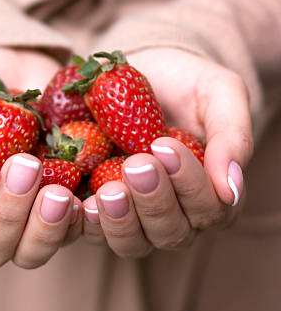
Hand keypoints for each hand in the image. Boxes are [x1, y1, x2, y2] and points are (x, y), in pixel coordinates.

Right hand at [0, 48, 82, 267]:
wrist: (2, 65)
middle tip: (25, 166)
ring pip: (32, 252)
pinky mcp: (63, 205)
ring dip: (45, 229)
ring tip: (59, 192)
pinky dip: (82, 221)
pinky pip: (75, 232)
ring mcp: (26, 218)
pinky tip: (86, 197)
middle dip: (8, 214)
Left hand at [81, 48, 252, 255]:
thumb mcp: (220, 93)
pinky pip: (92, 232)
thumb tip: (231, 190)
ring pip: (132, 242)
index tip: (164, 146)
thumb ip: (233, 136)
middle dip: (153, 200)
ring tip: (107, 190)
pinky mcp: (99, 210)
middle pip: (170, 231)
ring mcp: (135, 218)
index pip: (210, 207)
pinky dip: (87, 222)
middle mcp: (177, 215)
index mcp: (212, 193)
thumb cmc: (188, 82)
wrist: (143, 69)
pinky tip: (78, 201)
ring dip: (121, 220)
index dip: (189, 183)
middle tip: (136, 165)